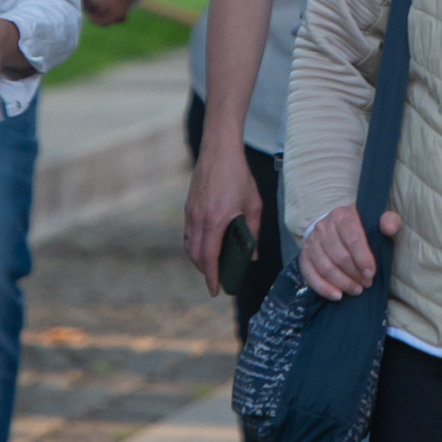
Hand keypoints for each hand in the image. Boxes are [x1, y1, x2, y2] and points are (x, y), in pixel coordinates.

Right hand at [181, 144, 250, 295]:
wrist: (218, 151)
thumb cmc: (239, 176)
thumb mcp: (253, 204)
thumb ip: (253, 232)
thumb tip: (253, 255)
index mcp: (215, 221)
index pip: (210, 258)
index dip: (212, 277)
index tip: (215, 290)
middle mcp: (199, 220)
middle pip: (197, 256)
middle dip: (206, 272)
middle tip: (218, 280)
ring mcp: (191, 213)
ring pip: (190, 246)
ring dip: (200, 260)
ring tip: (213, 266)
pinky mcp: (188, 207)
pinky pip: (189, 234)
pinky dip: (195, 246)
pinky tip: (206, 246)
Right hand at [298, 204, 394, 298]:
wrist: (336, 226)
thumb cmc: (361, 227)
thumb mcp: (378, 220)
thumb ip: (389, 221)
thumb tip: (389, 228)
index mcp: (342, 215)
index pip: (352, 239)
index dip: (362, 258)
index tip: (371, 273)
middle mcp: (323, 227)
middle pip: (339, 256)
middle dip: (354, 274)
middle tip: (366, 284)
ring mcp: (311, 242)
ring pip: (325, 267)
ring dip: (342, 283)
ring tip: (356, 290)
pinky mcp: (304, 256)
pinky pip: (309, 274)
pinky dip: (323, 288)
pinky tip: (337, 296)